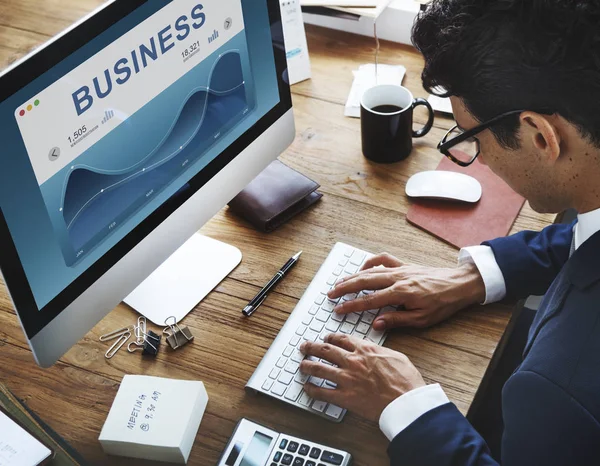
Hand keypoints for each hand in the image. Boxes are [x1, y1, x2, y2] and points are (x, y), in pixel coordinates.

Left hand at [299, 334, 425, 421]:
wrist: (407, 402)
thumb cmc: (406, 381)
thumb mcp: (396, 356)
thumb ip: (380, 351)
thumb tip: (373, 349)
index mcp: (365, 350)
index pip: (341, 339)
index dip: (330, 338)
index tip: (326, 339)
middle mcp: (353, 361)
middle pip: (325, 350)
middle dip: (312, 347)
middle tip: (305, 347)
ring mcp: (347, 379)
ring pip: (319, 368)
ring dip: (308, 366)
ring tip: (302, 365)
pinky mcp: (345, 397)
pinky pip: (323, 393)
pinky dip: (312, 390)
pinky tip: (307, 388)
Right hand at [328, 253, 485, 329]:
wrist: (460, 284)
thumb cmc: (443, 304)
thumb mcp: (422, 319)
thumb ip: (397, 320)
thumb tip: (376, 323)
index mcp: (401, 293)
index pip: (369, 300)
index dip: (351, 305)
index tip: (338, 309)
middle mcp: (398, 278)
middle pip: (364, 281)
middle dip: (345, 288)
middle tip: (330, 294)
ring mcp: (400, 269)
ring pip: (370, 271)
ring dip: (353, 276)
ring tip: (339, 282)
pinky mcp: (405, 265)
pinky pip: (383, 259)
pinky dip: (370, 262)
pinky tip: (363, 268)